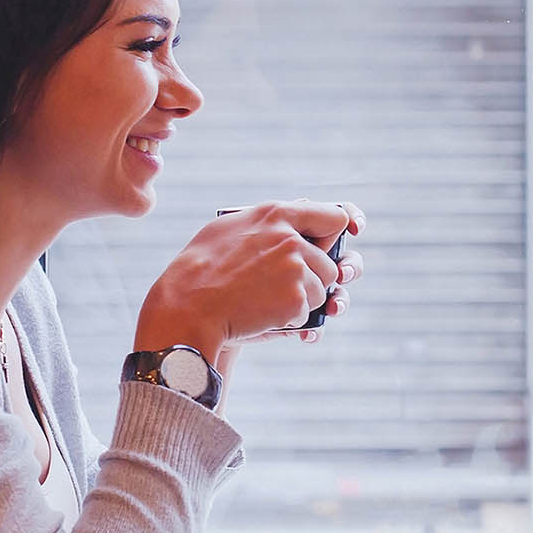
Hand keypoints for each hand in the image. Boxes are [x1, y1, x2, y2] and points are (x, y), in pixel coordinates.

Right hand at [135, 200, 364, 359]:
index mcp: (278, 214)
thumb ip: (266, 221)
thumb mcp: (229, 227)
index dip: (339, 231)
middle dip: (312, 277)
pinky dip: (290, 318)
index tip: (344, 240)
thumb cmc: (200, 267)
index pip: (334, 216)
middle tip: (278, 285)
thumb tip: (293, 216)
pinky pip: (309, 312)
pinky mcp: (296, 299)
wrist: (188, 307)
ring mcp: (296, 269)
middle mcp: (292, 238)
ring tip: (264, 299)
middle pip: (330, 262)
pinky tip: (261, 312)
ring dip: (302, 299)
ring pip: (323, 289)